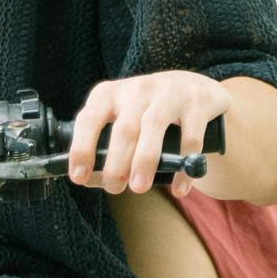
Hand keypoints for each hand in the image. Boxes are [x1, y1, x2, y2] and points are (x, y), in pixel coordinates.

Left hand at [66, 69, 230, 195]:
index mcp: (110, 94)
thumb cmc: (147, 113)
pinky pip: (190, 138)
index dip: (82, 148)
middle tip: (115, 187)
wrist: (195, 88)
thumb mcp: (122, 120)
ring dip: (144, 160)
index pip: (89, 119)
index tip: (79, 176)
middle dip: (116, 163)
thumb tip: (87, 180)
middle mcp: (138, 89)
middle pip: (123, 128)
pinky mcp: (197, 102)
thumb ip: (104, 148)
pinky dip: (183, 168)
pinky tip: (179, 189)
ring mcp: (169, 92)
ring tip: (139, 187)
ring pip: (153, 126)